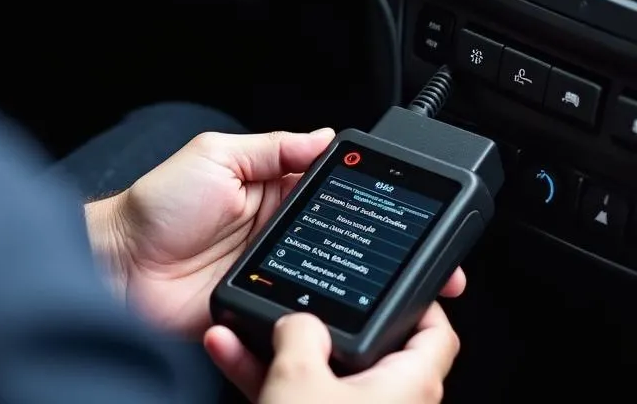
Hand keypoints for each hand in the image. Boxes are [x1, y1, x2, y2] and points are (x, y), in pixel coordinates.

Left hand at [85, 128, 466, 342]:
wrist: (119, 266)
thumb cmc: (157, 205)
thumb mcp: (216, 156)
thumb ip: (270, 148)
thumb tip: (323, 136)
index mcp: (269, 189)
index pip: (331, 189)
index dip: (369, 196)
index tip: (410, 206)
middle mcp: (275, 231)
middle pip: (342, 238)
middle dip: (384, 249)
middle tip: (429, 261)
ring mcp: (271, 273)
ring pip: (329, 279)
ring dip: (360, 284)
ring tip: (402, 291)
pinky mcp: (260, 310)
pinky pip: (299, 314)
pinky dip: (321, 315)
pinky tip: (346, 315)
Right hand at [206, 302, 460, 403]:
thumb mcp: (299, 375)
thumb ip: (299, 330)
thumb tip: (298, 321)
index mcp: (410, 385)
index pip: (434, 331)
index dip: (415, 296)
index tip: (389, 274)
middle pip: (365, 349)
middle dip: (318, 321)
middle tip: (294, 298)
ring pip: (324, 377)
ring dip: (279, 350)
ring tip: (239, 326)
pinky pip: (303, 402)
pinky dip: (272, 382)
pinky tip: (231, 356)